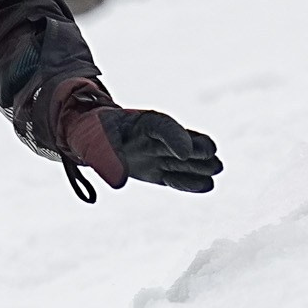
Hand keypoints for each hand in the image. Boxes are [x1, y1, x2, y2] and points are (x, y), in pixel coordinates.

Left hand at [14, 75, 221, 194]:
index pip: (163, 127)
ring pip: (186, 160)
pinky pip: (177, 178)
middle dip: (198, 150)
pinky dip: (191, 182)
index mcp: (141, 122)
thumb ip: (106, 159)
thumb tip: (119, 181)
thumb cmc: (93, 134)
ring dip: (201, 165)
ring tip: (215, 169)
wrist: (91, 138)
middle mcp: (156, 139)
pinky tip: (206, 185)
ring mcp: (160, 155)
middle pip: (183, 142)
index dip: (176, 138)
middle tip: (213, 161)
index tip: (186, 152)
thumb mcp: (93, 142)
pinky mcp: (159, 172)